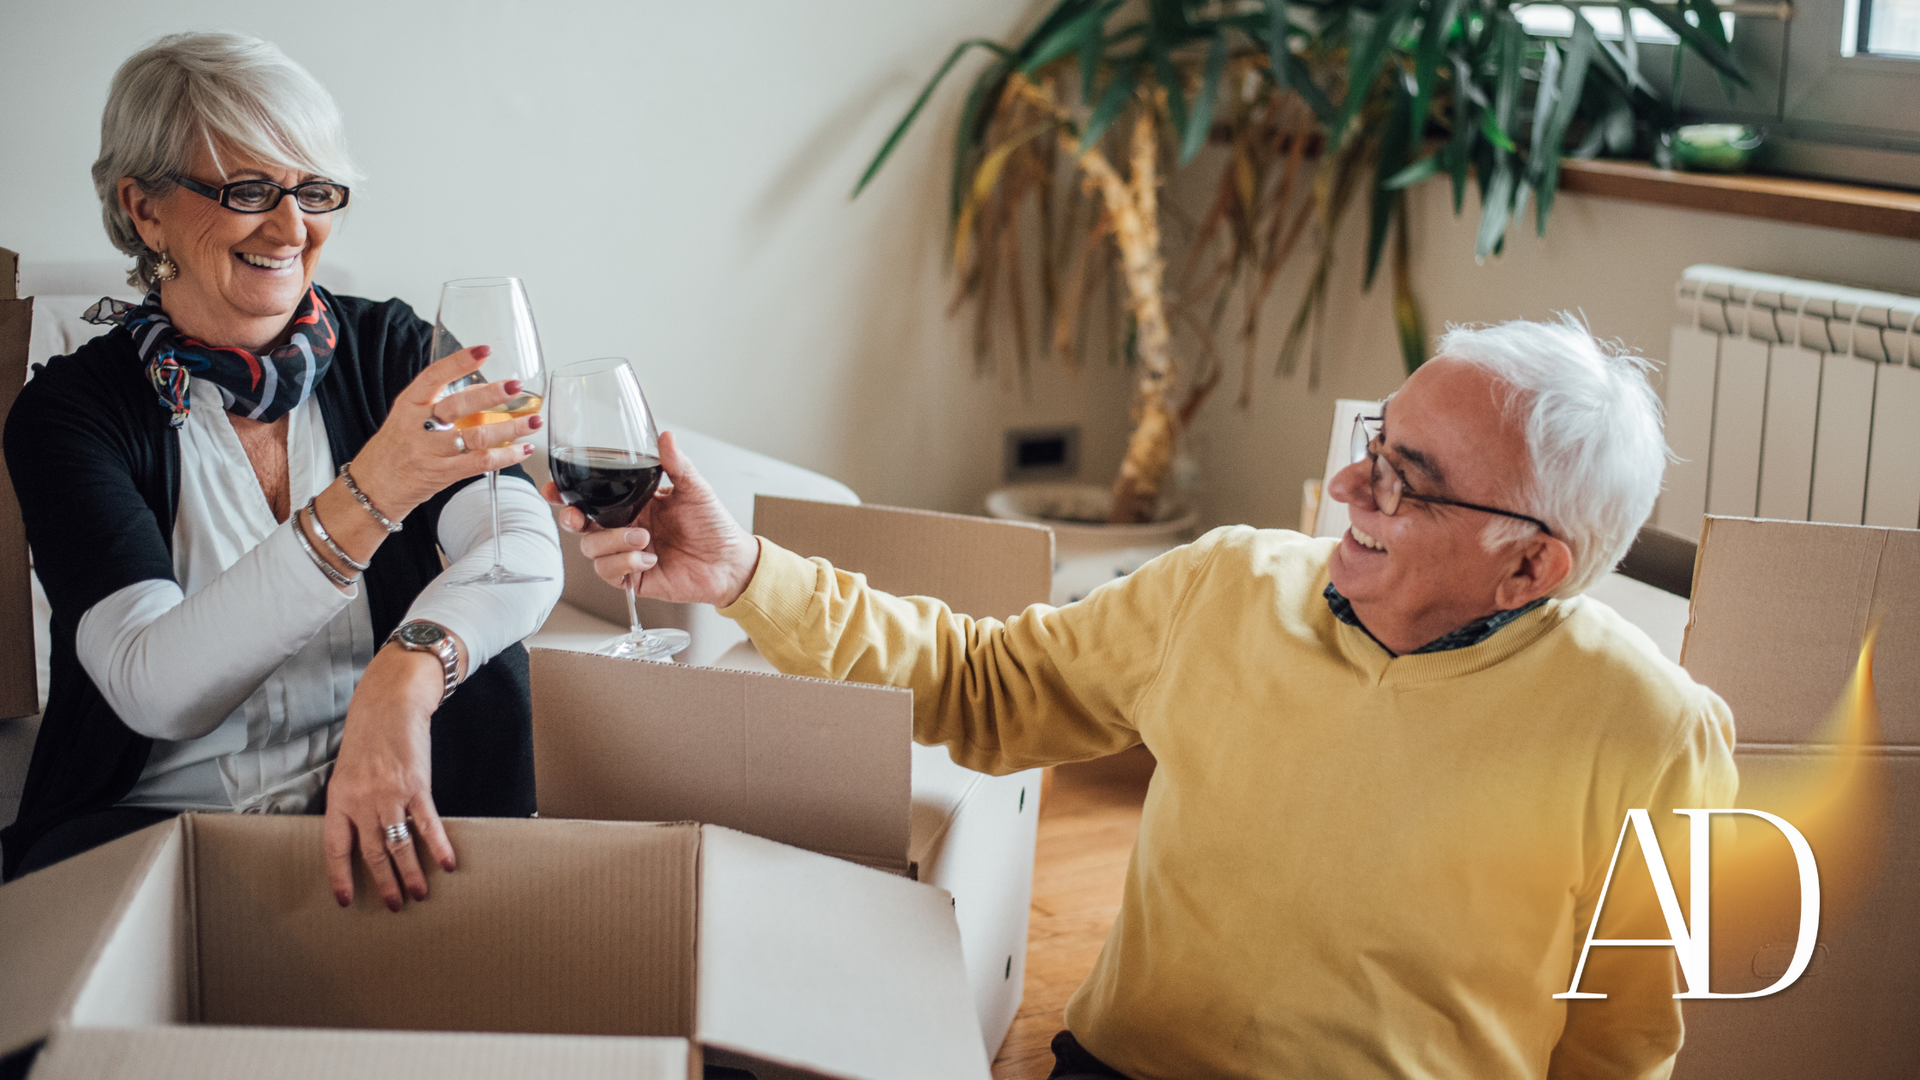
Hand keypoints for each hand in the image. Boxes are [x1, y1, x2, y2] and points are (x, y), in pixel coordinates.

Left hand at [324, 646, 456, 910]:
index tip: (345, 900)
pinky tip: (446, 863)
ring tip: (420, 893)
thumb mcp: (347, 773)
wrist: (389, 705)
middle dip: (385, 883)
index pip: (336, 848)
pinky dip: (438, 846)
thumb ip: (352, 804)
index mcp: (338, 800)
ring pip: (399, 845)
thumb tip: (364, 836)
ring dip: (411, 873)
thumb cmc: (367, 737)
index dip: (340, 877)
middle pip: (372, 853)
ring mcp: (390, 795)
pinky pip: (427, 824)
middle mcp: (361, 801)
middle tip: (395, 905)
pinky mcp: (417, 786)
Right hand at [348, 345, 542, 521]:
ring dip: (510, 428)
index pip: (434, 376)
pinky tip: (523, 449)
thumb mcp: (406, 417)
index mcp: (409, 404)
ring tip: (533, 420)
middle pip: (458, 405)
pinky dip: (506, 456)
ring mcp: (431, 451)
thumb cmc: (394, 449)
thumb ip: (438, 403)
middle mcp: (418, 426)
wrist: (373, 488)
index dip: (459, 362)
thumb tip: (482, 390)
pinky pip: (480, 463)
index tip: (484, 350)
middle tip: (516, 386)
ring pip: (477, 436)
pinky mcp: (442, 474)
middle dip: (491, 395)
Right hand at [541, 430, 760, 606]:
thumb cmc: (714, 525)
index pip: (589, 497)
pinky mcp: (633, 578)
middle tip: (578, 518)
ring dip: (614, 543)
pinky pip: (610, 573)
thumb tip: (666, 436)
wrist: (730, 562)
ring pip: (591, 550)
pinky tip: (650, 559)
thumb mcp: (694, 489)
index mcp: (633, 503)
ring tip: (644, 538)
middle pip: (579, 525)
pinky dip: (627, 564)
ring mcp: (627, 554)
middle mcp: (625, 527)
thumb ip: (677, 465)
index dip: (564, 494)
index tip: (552, 489)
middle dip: (571, 520)